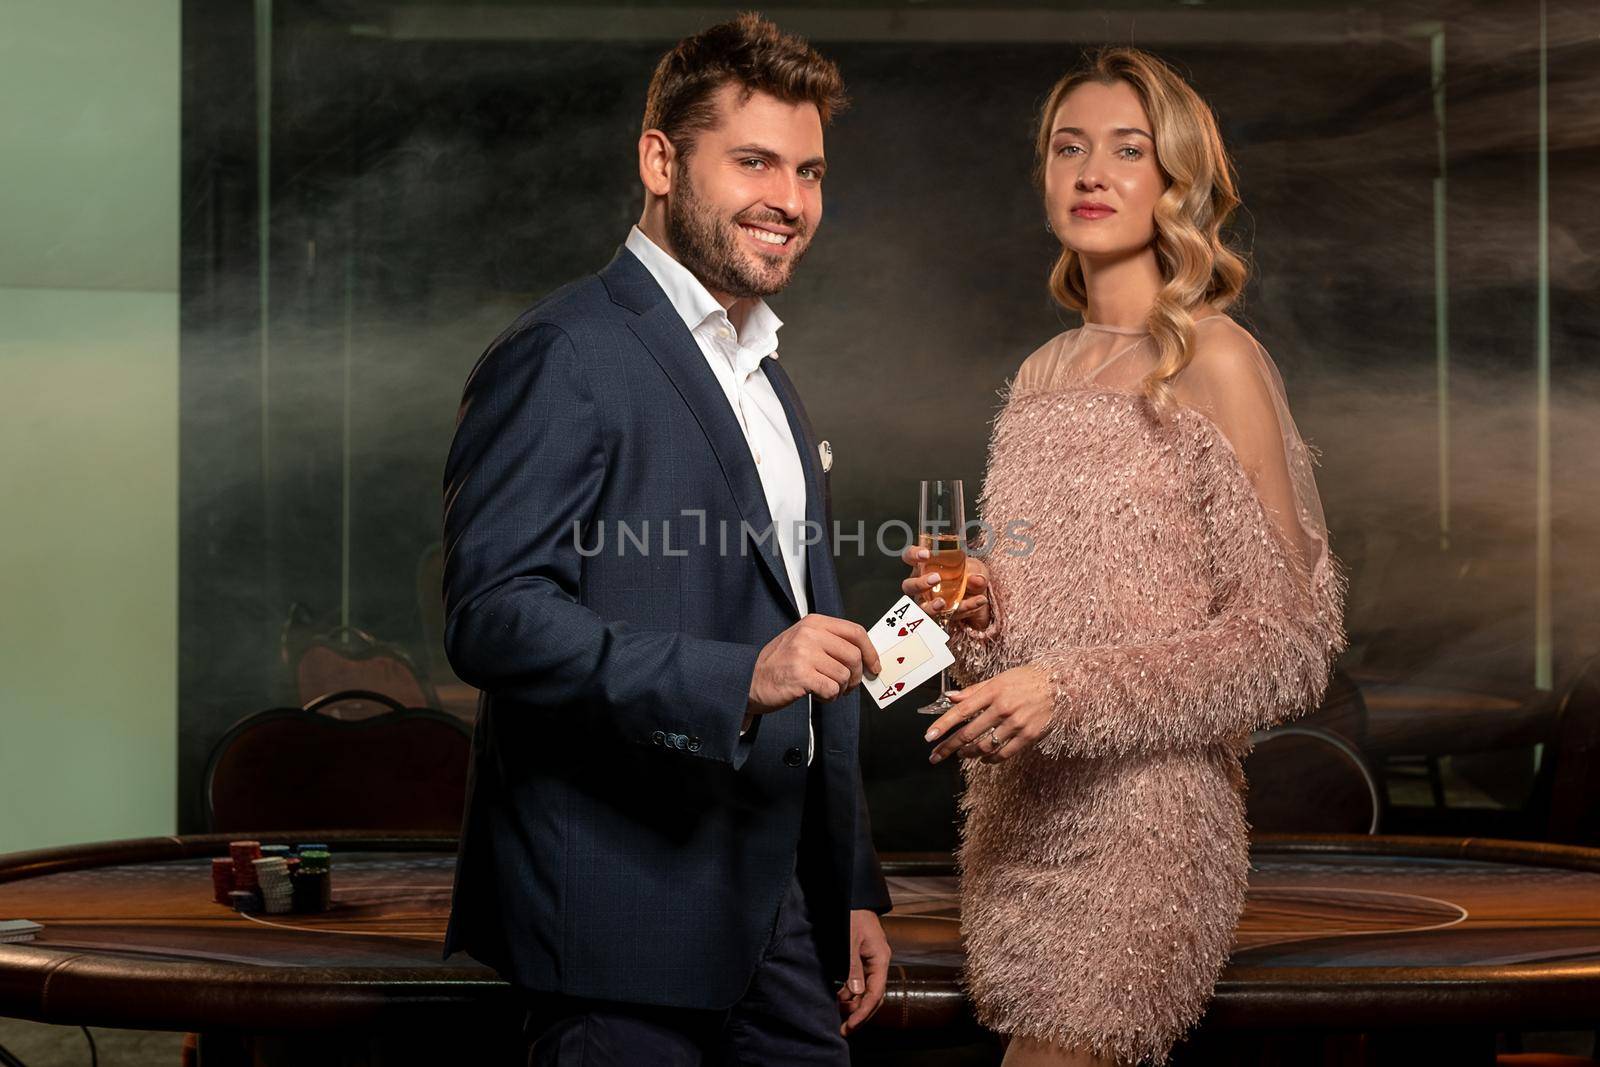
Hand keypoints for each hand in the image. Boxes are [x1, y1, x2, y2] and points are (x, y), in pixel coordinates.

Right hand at [748, 615, 882, 714]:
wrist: (749, 680)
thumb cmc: (778, 664)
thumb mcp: (803, 641)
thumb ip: (831, 642)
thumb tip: (864, 656)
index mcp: (813, 622)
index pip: (855, 632)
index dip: (870, 651)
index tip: (874, 666)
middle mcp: (809, 634)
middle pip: (854, 656)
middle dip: (855, 677)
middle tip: (846, 686)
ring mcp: (804, 653)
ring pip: (843, 676)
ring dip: (838, 690)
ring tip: (824, 689)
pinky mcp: (801, 675)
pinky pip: (831, 690)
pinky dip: (828, 698)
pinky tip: (816, 695)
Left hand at [837, 909, 889, 1035]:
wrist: (850, 894)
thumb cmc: (851, 912)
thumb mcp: (849, 939)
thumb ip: (852, 965)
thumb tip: (855, 992)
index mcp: (880, 958)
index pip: (875, 993)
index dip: (863, 1012)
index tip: (849, 1025)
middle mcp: (878, 962)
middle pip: (873, 997)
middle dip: (859, 1014)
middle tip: (843, 1029)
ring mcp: (871, 961)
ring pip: (866, 991)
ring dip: (853, 1004)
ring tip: (837, 1014)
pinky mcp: (862, 959)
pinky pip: (859, 982)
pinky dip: (850, 993)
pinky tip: (839, 998)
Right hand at [899, 545, 990, 631]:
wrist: (979, 596)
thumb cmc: (970, 575)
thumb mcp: (976, 568)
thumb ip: (976, 572)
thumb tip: (976, 579)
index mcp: (925, 566)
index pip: (909, 557)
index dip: (913, 554)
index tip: (925, 554)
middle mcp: (922, 584)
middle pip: (909, 586)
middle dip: (919, 583)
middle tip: (935, 579)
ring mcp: (929, 602)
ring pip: (920, 607)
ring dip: (929, 606)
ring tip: (942, 603)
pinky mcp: (941, 615)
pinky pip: (948, 616)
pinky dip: (965, 609)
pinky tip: (978, 601)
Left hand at [924, 664, 1052, 764]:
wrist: (1061, 684)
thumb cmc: (1027, 679)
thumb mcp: (999, 679)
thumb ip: (973, 691)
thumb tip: (950, 698)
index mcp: (992, 691)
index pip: (961, 711)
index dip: (943, 725)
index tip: (929, 737)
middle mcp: (1002, 708)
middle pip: (969, 733)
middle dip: (949, 747)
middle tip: (936, 756)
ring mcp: (1016, 723)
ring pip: (985, 746)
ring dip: (969, 754)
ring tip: (961, 755)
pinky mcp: (1029, 735)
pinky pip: (1005, 753)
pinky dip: (991, 759)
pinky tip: (984, 759)